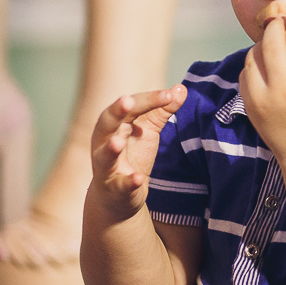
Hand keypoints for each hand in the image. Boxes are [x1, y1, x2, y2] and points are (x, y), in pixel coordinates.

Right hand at [89, 85, 186, 219]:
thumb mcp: (148, 129)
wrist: (120, 196)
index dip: (148, 99)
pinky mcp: (114, 189)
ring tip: (117, 142)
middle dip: (116, 111)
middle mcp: (104, 142)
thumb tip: (181, 88)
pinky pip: (119, 185)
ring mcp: (106, 167)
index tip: (168, 94)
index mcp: (114, 124)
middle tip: (126, 101)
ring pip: (104, 156)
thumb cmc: (133, 154)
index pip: (129, 106)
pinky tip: (137, 178)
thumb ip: (163, 109)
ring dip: (110, 149)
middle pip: (107, 123)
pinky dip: (128, 182)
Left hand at [239, 7, 285, 166]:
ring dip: (261, 45)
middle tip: (278, 21)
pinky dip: (253, 66)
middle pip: (271, 42)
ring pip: (253, 56)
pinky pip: (244, 75)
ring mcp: (263, 99)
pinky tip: (264, 66)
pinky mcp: (250, 107)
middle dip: (274, 26)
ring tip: (271, 44)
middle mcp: (284, 88)